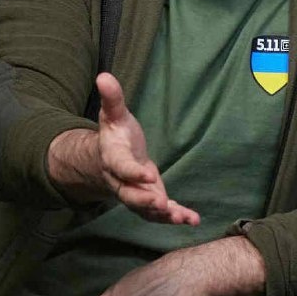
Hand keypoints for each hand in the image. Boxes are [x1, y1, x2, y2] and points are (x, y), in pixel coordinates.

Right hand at [48, 72, 199, 224]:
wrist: (112, 158)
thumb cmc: (116, 134)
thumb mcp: (114, 114)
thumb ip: (112, 98)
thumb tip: (104, 76)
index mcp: (113, 159)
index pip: (121, 167)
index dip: (132, 173)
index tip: (147, 175)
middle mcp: (122, 182)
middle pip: (130, 196)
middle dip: (145, 200)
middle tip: (160, 203)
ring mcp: (135, 194)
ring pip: (146, 209)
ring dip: (164, 215)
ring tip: (183, 218)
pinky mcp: (149, 200)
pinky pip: (159, 214)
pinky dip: (175, 217)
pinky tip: (193, 219)